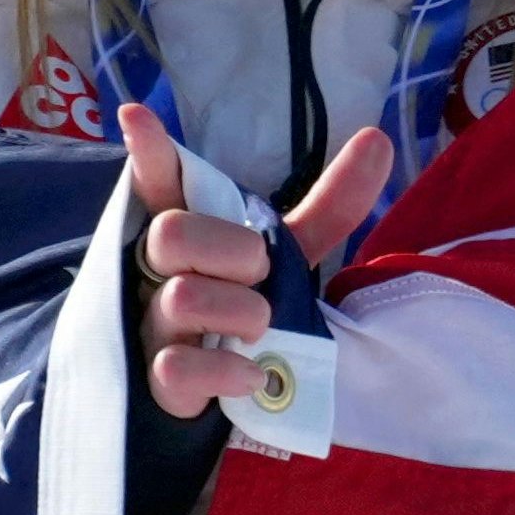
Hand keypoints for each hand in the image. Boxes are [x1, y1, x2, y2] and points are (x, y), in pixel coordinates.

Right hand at [119, 102, 390, 418]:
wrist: (225, 399)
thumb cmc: (246, 313)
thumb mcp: (288, 259)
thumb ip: (327, 207)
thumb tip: (377, 139)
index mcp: (187, 236)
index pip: (158, 185)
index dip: (150, 154)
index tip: (137, 116)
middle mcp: (157, 275)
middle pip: (171, 235)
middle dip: (231, 251)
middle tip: (260, 273)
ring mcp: (152, 328)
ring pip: (182, 299)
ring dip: (240, 312)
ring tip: (262, 329)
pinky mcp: (157, 384)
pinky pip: (177, 368)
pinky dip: (225, 370)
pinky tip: (253, 374)